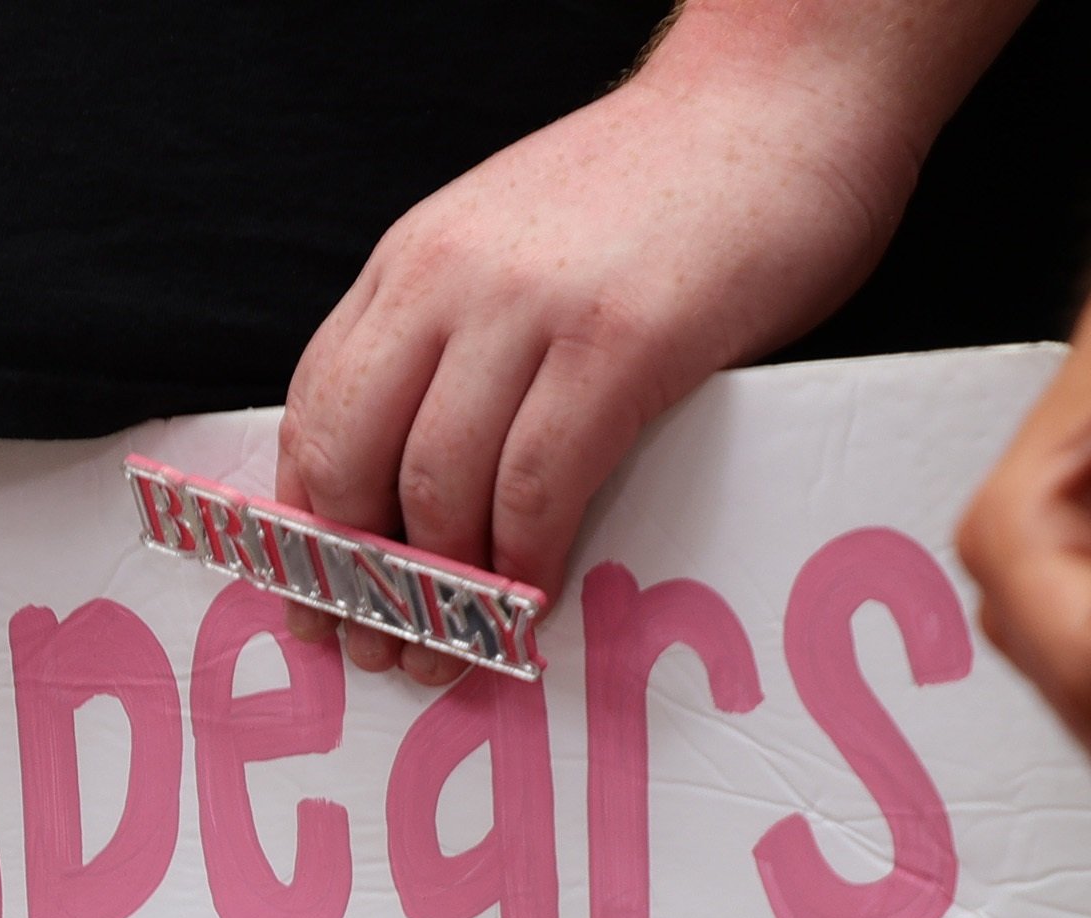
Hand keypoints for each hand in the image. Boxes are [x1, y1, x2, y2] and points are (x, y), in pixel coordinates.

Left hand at [280, 2, 1000, 682]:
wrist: (782, 94)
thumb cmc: (666, 191)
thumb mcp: (517, 245)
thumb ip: (461, 336)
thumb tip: (419, 481)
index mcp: (414, 260)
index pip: (315, 410)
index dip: (308, 526)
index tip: (321, 601)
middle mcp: (448, 279)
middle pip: (353, 459)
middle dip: (358, 576)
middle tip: (382, 647)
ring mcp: (531, 308)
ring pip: (435, 485)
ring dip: (441, 593)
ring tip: (456, 650)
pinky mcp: (620, 342)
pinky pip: (537, 485)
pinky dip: (523, 565)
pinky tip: (534, 604)